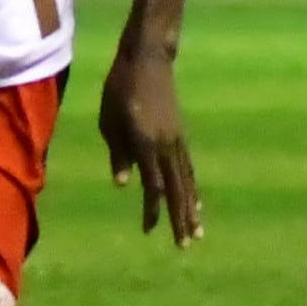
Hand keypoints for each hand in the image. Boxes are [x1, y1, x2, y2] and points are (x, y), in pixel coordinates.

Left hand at [100, 42, 201, 246]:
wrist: (148, 60)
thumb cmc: (120, 88)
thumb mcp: (109, 120)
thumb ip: (118, 153)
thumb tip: (124, 184)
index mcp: (144, 142)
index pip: (152, 184)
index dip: (152, 209)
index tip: (148, 230)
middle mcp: (165, 145)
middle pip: (176, 188)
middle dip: (180, 218)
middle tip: (185, 245)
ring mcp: (177, 140)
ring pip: (187, 180)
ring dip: (192, 208)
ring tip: (198, 232)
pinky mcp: (181, 135)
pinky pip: (189, 167)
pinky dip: (193, 187)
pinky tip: (196, 201)